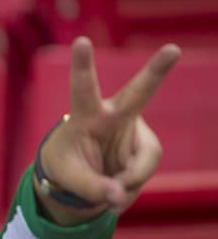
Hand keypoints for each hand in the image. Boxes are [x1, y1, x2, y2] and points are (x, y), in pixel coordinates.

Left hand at [36, 37, 180, 220]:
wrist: (80, 174)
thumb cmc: (67, 167)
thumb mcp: (68, 179)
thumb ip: (90, 189)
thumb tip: (117, 196)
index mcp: (85, 116)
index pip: (83, 89)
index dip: (83, 67)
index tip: (81, 41)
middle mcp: (114, 116)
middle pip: (138, 93)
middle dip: (156, 72)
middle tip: (172, 49)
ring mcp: (134, 130)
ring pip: (143, 161)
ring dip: (125, 182)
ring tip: (106, 190)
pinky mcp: (147, 148)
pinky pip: (143, 173)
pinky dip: (129, 187)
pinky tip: (117, 185)